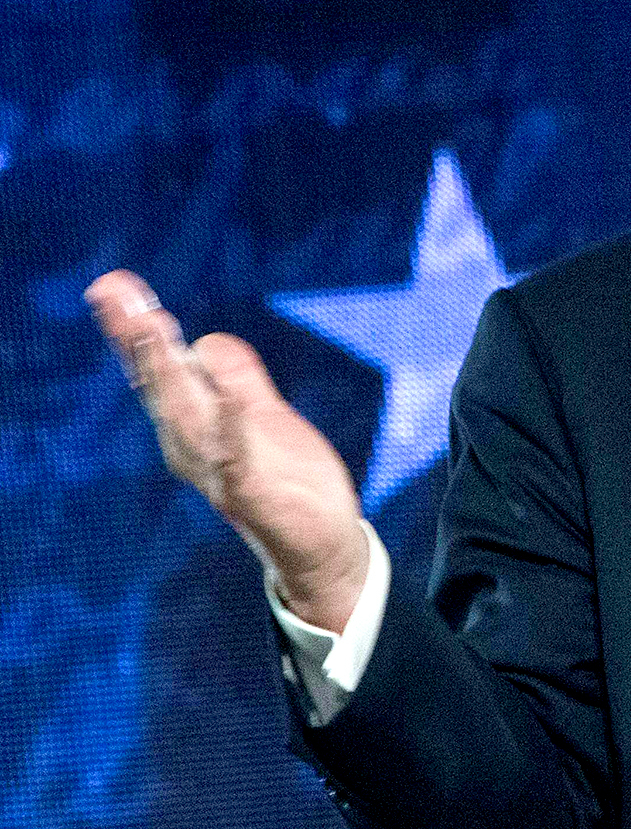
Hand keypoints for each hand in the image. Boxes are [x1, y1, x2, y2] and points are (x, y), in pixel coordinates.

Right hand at [85, 270, 369, 632]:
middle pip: (162, 387)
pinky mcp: (254, 496)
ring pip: (189, 419)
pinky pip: (240, 460)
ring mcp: (220, 472)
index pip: (157, 370)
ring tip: (156, 330)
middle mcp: (194, 448)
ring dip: (171, 375)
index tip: (111, 285)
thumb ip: (236, 378)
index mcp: (193, 425)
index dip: (133, 329)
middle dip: (139, 340)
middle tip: (116, 294)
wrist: (321, 543)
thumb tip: (205, 340)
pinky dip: (234, 431)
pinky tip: (232, 403)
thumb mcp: (262, 414)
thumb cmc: (287, 478)